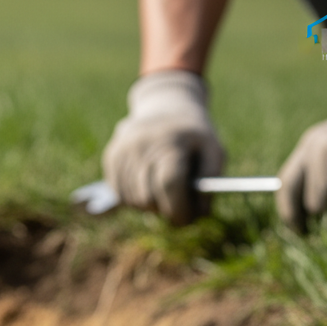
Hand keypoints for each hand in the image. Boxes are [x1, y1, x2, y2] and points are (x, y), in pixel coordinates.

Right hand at [102, 70, 225, 225]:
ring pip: (134, 200)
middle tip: (179, 207)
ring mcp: (123, 150)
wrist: (166, 106)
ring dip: (151, 205)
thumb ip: (211, 181)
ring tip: (164, 191)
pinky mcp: (111, 157)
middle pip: (149, 198)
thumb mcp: (214, 150)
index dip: (179, 208)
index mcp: (170, 141)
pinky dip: (136, 199)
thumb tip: (201, 213)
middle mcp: (142, 144)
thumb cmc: (194, 135)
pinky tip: (148, 185)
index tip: (186, 219)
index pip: (169, 184)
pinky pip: (121, 195)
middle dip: (166, 209)